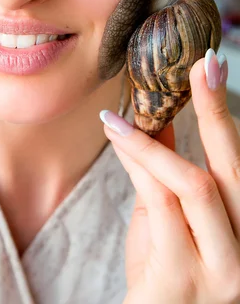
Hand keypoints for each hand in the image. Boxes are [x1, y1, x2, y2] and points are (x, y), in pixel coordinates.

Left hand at [100, 49, 239, 303]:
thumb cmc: (163, 272)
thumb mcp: (170, 218)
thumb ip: (169, 171)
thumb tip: (160, 115)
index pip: (239, 162)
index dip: (226, 112)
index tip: (214, 65)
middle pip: (231, 168)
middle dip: (215, 110)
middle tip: (197, 66)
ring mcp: (221, 270)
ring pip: (192, 183)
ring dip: (150, 143)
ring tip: (116, 120)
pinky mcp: (182, 278)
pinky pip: (160, 204)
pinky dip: (138, 164)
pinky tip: (117, 139)